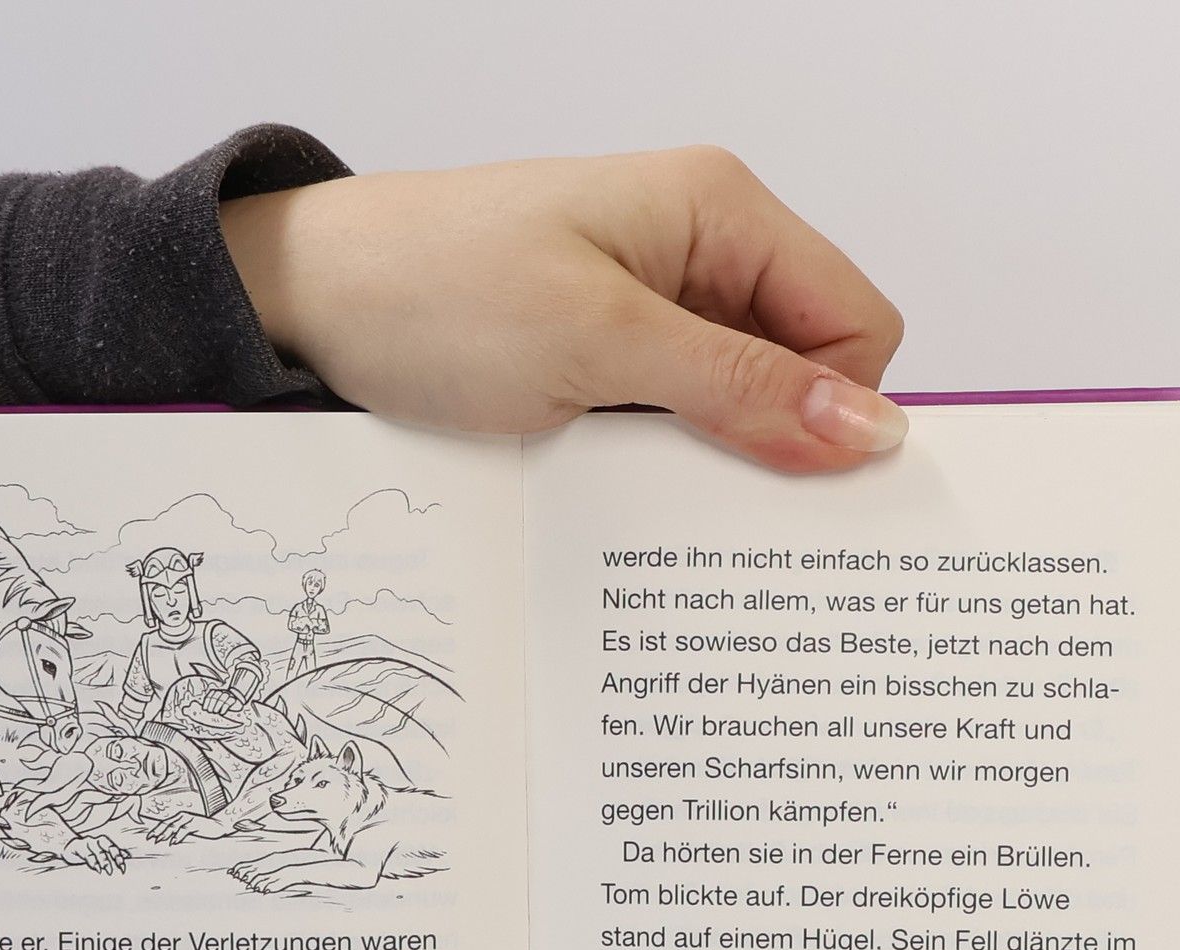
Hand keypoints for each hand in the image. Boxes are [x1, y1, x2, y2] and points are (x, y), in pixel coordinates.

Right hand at [65, 833, 128, 875]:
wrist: (66, 847)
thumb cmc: (85, 852)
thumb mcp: (98, 852)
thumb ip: (111, 854)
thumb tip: (126, 855)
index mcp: (102, 841)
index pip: (113, 847)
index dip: (119, 857)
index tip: (122, 868)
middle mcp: (96, 840)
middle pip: (107, 846)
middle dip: (114, 857)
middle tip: (118, 869)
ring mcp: (86, 843)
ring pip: (98, 850)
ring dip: (104, 861)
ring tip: (108, 871)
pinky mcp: (77, 847)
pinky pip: (86, 854)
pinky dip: (93, 862)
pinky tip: (97, 869)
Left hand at [199, 686, 243, 716]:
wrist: (235, 703)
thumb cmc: (222, 706)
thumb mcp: (214, 704)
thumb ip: (209, 704)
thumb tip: (201, 708)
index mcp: (215, 692)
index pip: (209, 696)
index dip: (206, 703)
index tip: (205, 709)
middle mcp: (221, 692)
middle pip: (215, 698)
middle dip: (211, 705)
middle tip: (210, 712)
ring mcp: (228, 695)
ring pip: (221, 700)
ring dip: (217, 707)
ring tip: (215, 712)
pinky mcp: (233, 699)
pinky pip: (228, 703)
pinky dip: (224, 708)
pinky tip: (222, 713)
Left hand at [223, 147, 905, 472]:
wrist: (312, 302)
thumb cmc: (433, 290)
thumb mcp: (598, 344)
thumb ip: (738, 386)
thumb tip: (868, 429)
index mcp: (720, 211)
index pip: (855, 322)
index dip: (840, 409)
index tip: (793, 483)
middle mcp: (700, 254)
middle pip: (807, 369)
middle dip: (783, 443)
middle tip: (722, 508)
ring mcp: (653, 310)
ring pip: (743, 406)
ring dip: (719, 461)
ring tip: (653, 495)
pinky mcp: (609, 360)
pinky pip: (680, 421)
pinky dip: (669, 463)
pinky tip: (628, 489)